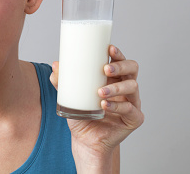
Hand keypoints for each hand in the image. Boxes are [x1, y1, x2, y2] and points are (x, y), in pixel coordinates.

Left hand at [50, 45, 143, 161]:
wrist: (85, 141)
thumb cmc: (80, 115)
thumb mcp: (69, 97)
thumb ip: (62, 83)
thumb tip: (55, 65)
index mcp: (114, 78)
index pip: (120, 60)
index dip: (118, 53)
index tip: (109, 48)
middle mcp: (126, 88)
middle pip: (132, 68)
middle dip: (120, 66)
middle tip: (105, 69)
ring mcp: (132, 103)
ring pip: (133, 87)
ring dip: (116, 87)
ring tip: (100, 92)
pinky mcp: (134, 119)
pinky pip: (130, 109)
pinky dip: (117, 106)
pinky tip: (105, 105)